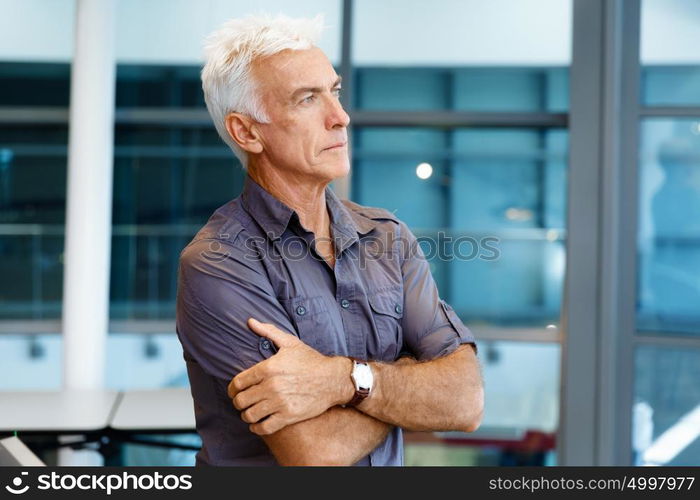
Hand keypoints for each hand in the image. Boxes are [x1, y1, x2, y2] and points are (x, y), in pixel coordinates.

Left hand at [227, 318, 351, 434]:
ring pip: (249, 415)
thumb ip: (268, 332)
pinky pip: (264, 427)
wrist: (333, 379)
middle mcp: (271, 386)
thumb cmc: (311, 360)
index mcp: (268, 367)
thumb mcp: (290, 342)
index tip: (234, 391)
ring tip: (249, 412)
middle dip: (238, 402)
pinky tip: (257, 424)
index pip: (238, 383)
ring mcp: (280, 402)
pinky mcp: (289, 416)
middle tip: (242, 402)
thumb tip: (250, 321)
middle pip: (241, 400)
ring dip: (246, 415)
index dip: (232, 389)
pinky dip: (256, 427)